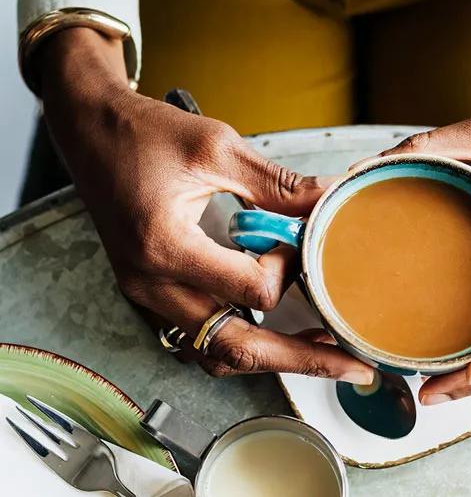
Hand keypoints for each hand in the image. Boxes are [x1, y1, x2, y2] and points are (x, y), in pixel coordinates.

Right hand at [36, 28, 372, 383]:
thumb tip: (331, 199)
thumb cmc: (144, 133)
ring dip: (272, 357)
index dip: (290, 269)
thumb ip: (278, 184)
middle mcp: (152, 285)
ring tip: (322, 351)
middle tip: (354, 366)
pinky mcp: (152, 293)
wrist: (90, 130)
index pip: (252, 291)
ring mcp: (148, 296)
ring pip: (217, 353)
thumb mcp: (217, 147)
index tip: (299, 238)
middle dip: (302, 359)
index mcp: (166, 248)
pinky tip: (275, 330)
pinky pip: (201, 337)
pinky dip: (242, 342)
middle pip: (237, 348)